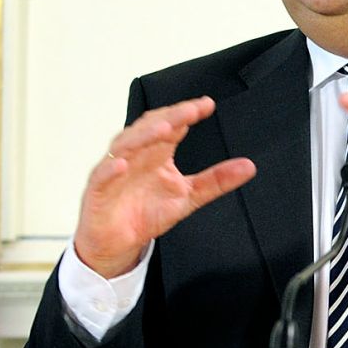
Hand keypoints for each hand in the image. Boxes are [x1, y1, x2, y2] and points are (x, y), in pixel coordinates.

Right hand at [73, 96, 255, 278]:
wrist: (118, 242)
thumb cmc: (147, 213)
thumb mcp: (189, 196)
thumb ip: (216, 180)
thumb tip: (249, 166)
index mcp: (156, 153)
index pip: (171, 125)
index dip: (187, 113)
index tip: (207, 105)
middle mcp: (135, 155)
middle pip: (149, 129)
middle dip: (169, 118)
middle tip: (190, 111)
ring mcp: (115, 171)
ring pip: (125, 145)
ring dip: (143, 136)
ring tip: (164, 129)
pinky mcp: (98, 191)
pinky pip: (102, 176)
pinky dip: (112, 169)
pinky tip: (123, 164)